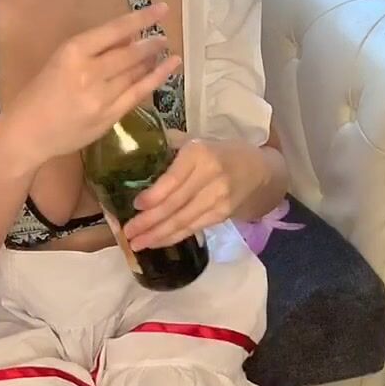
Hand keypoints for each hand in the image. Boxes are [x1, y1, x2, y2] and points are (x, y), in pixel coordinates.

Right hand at [4, 3, 180, 163]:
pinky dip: (153, 82)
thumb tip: (127, 38)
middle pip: (129, 54)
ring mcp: (100, 98)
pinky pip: (136, 96)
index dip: (142, 19)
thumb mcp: (60, 61)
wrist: (28, 133)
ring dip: (154, 62)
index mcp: (72, 52)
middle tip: (163, 38)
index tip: (161, 10)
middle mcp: (88, 73)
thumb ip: (92, 51)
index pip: (115, 31)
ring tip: (167, 54)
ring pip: (135, 74)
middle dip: (151, 44)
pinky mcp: (108, 118)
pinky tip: (165, 72)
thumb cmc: (39, 94)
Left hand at [123, 133, 267, 250]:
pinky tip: (156, 243)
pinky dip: (172, 238)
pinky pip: (192, 229)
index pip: (174, 179)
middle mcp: (210, 177)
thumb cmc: (218, 153)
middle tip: (127, 233)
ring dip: (157, 235)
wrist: (257, 170)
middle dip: (149, 222)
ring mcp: (218, 199)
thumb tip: (135, 150)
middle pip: (176, 204)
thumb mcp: (197, 141)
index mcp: (200, 154)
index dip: (155, 195)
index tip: (136, 205)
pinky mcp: (221, 215)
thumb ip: (170, 146)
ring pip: (183, 221)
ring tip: (136, 244)